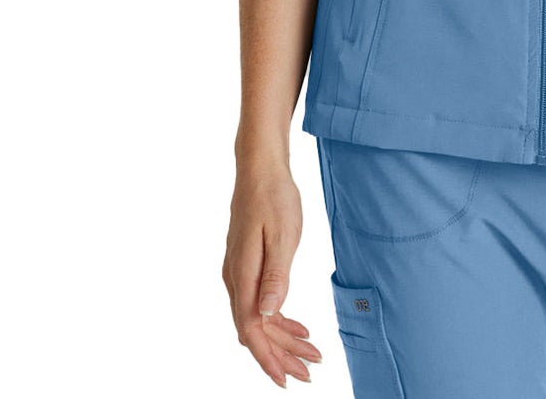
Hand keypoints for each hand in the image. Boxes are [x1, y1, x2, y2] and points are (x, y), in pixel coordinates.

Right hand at [223, 158, 321, 386]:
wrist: (260, 168)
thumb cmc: (273, 196)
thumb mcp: (282, 234)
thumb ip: (275, 276)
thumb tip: (266, 314)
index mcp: (242, 276)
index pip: (251, 330)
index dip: (268, 358)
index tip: (286, 380)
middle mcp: (235, 280)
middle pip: (255, 331)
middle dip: (281, 355)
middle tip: (309, 371)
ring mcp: (239, 273)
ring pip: (258, 319)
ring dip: (282, 339)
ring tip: (310, 353)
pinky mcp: (247, 266)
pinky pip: (260, 303)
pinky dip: (279, 319)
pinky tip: (299, 326)